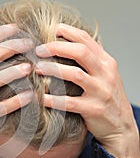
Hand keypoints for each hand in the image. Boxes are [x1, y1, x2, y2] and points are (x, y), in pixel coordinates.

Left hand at [35, 23, 139, 157]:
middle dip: (57, 48)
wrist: (121, 127)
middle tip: (39, 50)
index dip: (68, 32)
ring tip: (37, 68)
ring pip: (74, 74)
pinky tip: (40, 97)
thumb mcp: (104, 75)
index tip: (52, 30)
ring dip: (53, 69)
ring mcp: (100, 92)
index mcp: (106, 62)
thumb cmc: (107, 98)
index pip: (87, 40)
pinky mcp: (93, 109)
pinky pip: (69, 102)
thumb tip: (67, 45)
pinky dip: (53, 99)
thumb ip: (90, 61)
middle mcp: (105, 74)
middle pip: (81, 52)